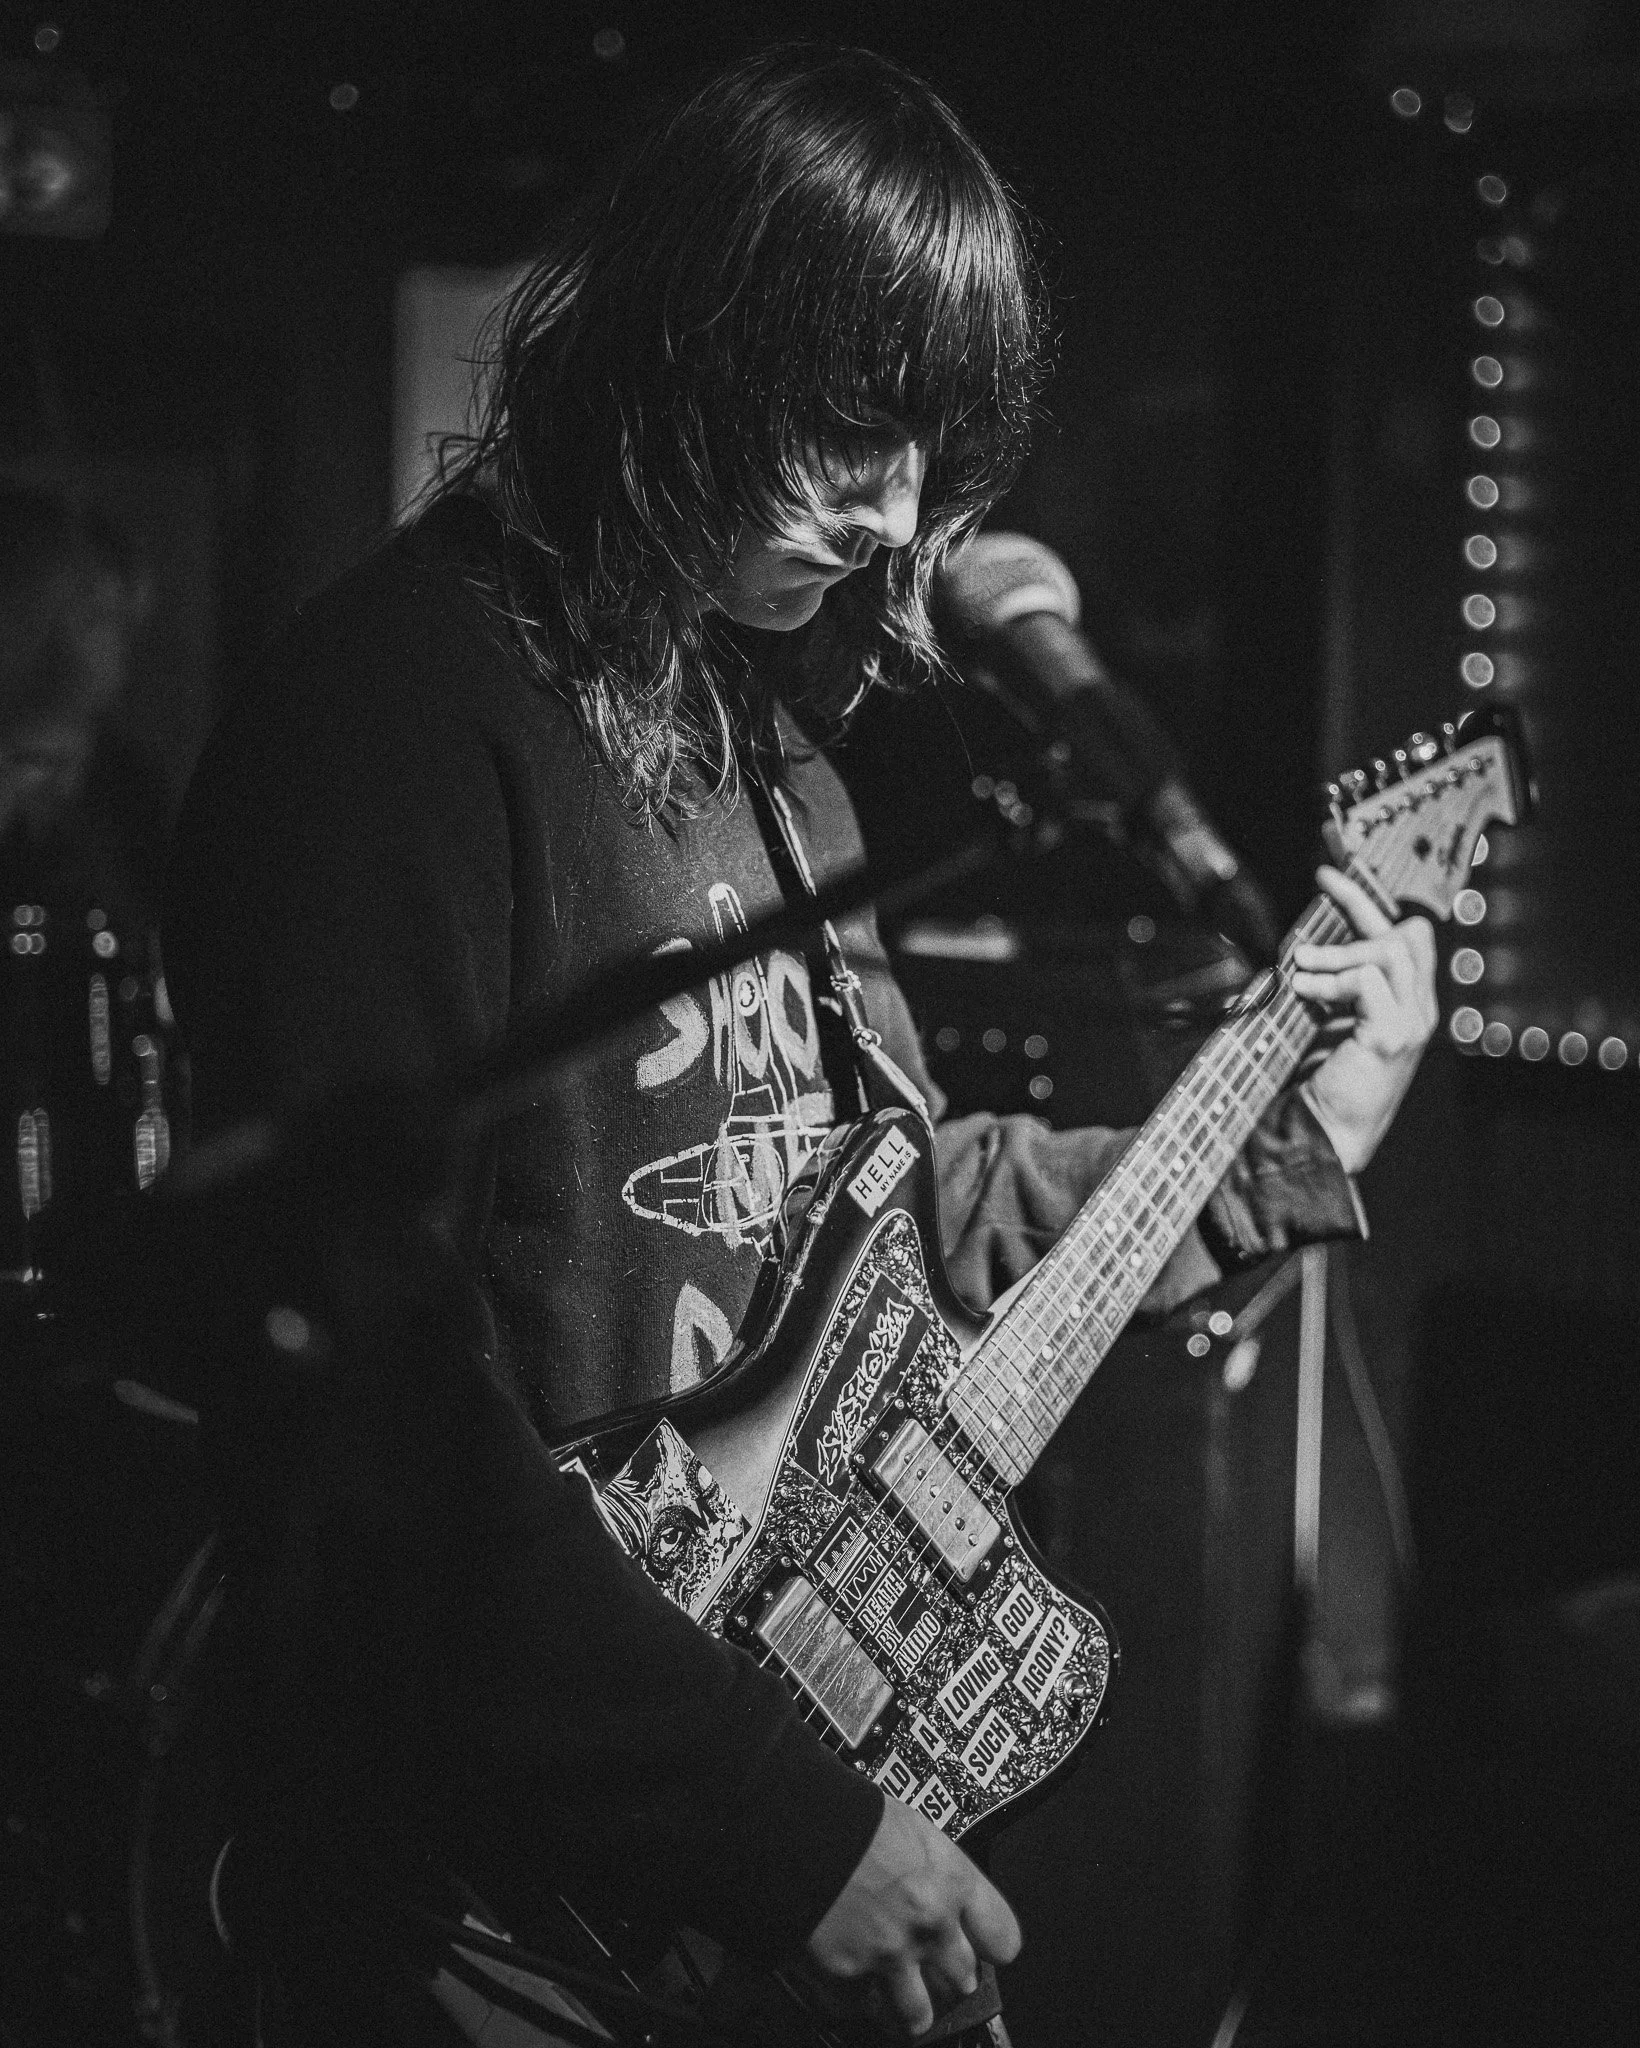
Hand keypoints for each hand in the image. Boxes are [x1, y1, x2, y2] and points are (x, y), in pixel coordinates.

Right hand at [806, 1796, 1020, 2037]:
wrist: (797, 1827)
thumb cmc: (852, 1816)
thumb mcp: (913, 1829)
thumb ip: (938, 1871)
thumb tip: (943, 1895)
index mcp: (952, 1882)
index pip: (1003, 1939)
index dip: (989, 1944)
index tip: (979, 1944)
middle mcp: (930, 1926)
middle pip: (963, 1979)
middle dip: (947, 1974)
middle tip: (929, 1962)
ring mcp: (891, 1956)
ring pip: (919, 2014)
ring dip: (911, 2007)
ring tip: (898, 1995)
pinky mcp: (849, 1977)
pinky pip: (864, 2008)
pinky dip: (859, 1999)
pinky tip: (852, 1978)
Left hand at [1290, 865, 1437, 1177]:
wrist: (1326, 1136)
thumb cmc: (1320, 1083)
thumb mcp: (1326, 1023)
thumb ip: (1331, 988)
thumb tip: (1304, 948)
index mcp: (1407, 1005)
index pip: (1403, 939)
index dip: (1370, 903)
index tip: (1331, 875)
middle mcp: (1420, 1011)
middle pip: (1407, 934)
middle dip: (1361, 903)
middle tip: (1321, 884)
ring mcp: (1413, 1024)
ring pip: (1390, 951)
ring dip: (1338, 949)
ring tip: (1300, 963)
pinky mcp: (1393, 1037)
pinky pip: (1368, 981)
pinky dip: (1331, 978)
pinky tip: (1304, 989)